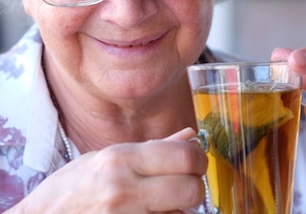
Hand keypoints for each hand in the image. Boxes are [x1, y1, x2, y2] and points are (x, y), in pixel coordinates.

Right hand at [12, 128, 206, 213]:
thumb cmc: (67, 192)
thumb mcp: (102, 159)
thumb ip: (152, 149)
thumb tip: (190, 137)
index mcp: (120, 160)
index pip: (185, 156)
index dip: (199, 160)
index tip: (196, 162)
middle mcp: (124, 190)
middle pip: (191, 189)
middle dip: (195, 187)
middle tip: (187, 185)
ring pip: (182, 213)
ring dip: (181, 208)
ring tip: (164, 202)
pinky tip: (153, 213)